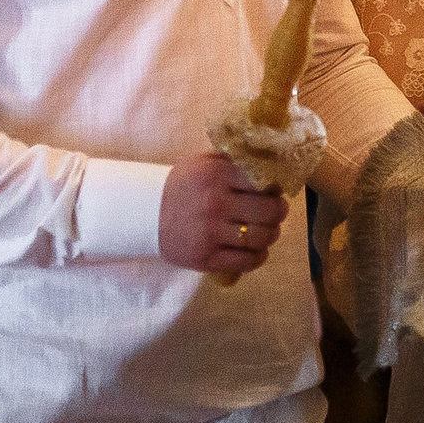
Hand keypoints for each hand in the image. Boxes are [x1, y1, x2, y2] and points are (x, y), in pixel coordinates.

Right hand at [159, 152, 289, 275]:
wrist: (144, 213)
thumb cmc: (182, 186)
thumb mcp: (204, 163)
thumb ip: (235, 161)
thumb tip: (272, 163)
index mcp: (216, 175)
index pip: (263, 181)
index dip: (274, 187)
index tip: (273, 190)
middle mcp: (215, 204)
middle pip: (269, 211)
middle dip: (279, 212)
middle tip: (276, 211)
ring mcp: (210, 233)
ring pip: (262, 237)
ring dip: (272, 234)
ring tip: (267, 230)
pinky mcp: (206, 258)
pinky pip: (248, 261)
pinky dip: (259, 256)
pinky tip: (256, 249)